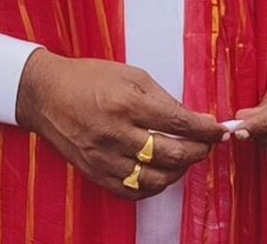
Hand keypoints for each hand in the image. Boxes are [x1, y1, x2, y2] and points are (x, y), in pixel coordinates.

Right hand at [15, 49, 224, 199]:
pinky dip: (154, 186)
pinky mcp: (95, 173)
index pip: (177, 123)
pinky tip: (162, 173)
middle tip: (208, 144)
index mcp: (126, 103)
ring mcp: (105, 158)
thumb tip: (192, 119)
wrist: (46, 94)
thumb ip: (162, 98)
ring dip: (180, 171)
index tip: (220, 130)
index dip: (205, 130)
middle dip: (198, 151)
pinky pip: (133, 191)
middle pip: (171, 155)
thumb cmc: (90, 78)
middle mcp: (116, 133)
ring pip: (156, 179)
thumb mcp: (130, 75)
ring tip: (187, 158)